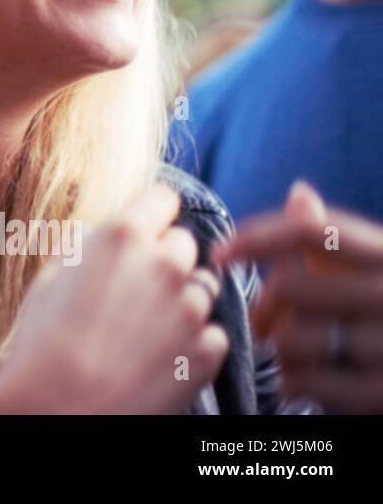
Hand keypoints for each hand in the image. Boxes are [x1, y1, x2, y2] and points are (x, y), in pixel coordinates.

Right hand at [0, 183, 227, 413]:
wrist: (57, 409)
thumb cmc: (42, 342)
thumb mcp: (51, 275)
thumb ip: (91, 245)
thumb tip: (110, 237)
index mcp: (122, 237)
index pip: (163, 197)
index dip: (151, 213)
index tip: (143, 229)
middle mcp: (165, 265)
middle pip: (183, 244)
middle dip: (162, 260)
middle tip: (132, 291)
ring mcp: (191, 310)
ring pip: (201, 289)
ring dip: (179, 302)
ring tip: (141, 331)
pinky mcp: (207, 353)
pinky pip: (212, 334)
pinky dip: (193, 343)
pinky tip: (158, 356)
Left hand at [213, 181, 382, 411]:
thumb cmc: (376, 313)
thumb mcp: (366, 268)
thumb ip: (328, 237)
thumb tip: (300, 193)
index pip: (310, 232)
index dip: (255, 237)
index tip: (219, 253)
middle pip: (288, 286)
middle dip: (265, 305)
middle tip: (266, 321)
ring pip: (290, 337)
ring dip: (278, 347)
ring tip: (296, 350)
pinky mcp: (380, 391)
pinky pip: (303, 381)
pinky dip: (291, 380)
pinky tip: (304, 377)